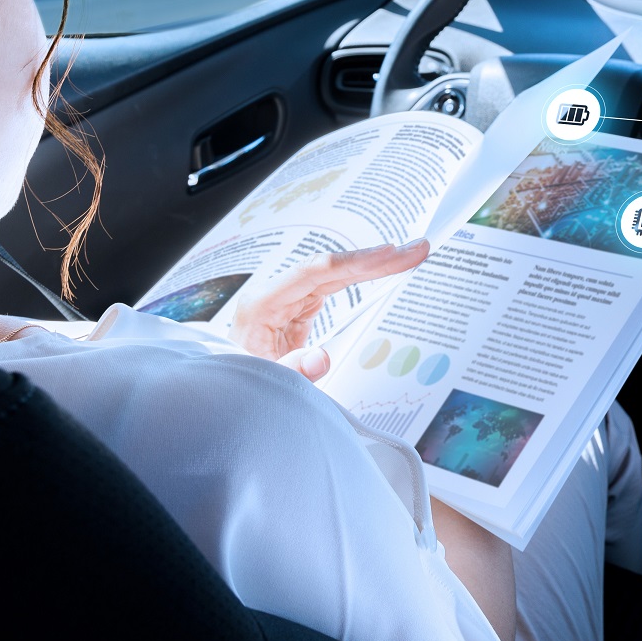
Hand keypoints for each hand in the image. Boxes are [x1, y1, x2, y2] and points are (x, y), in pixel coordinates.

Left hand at [228, 239, 430, 379]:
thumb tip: (322, 357)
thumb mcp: (263, 385)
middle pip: (331, 268)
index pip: (313, 272)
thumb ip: (292, 372)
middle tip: (415, 249)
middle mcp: (277, 294)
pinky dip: (362, 280)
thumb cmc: (239, 383)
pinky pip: (335, 288)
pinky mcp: (300, 307)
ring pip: (337, 275)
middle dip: (375, 258)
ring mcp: (289, 299)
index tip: (387, 254)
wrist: (226, 391)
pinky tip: (385, 272)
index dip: (352, 262)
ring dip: (373, 265)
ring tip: (410, 256)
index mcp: (262, 305)